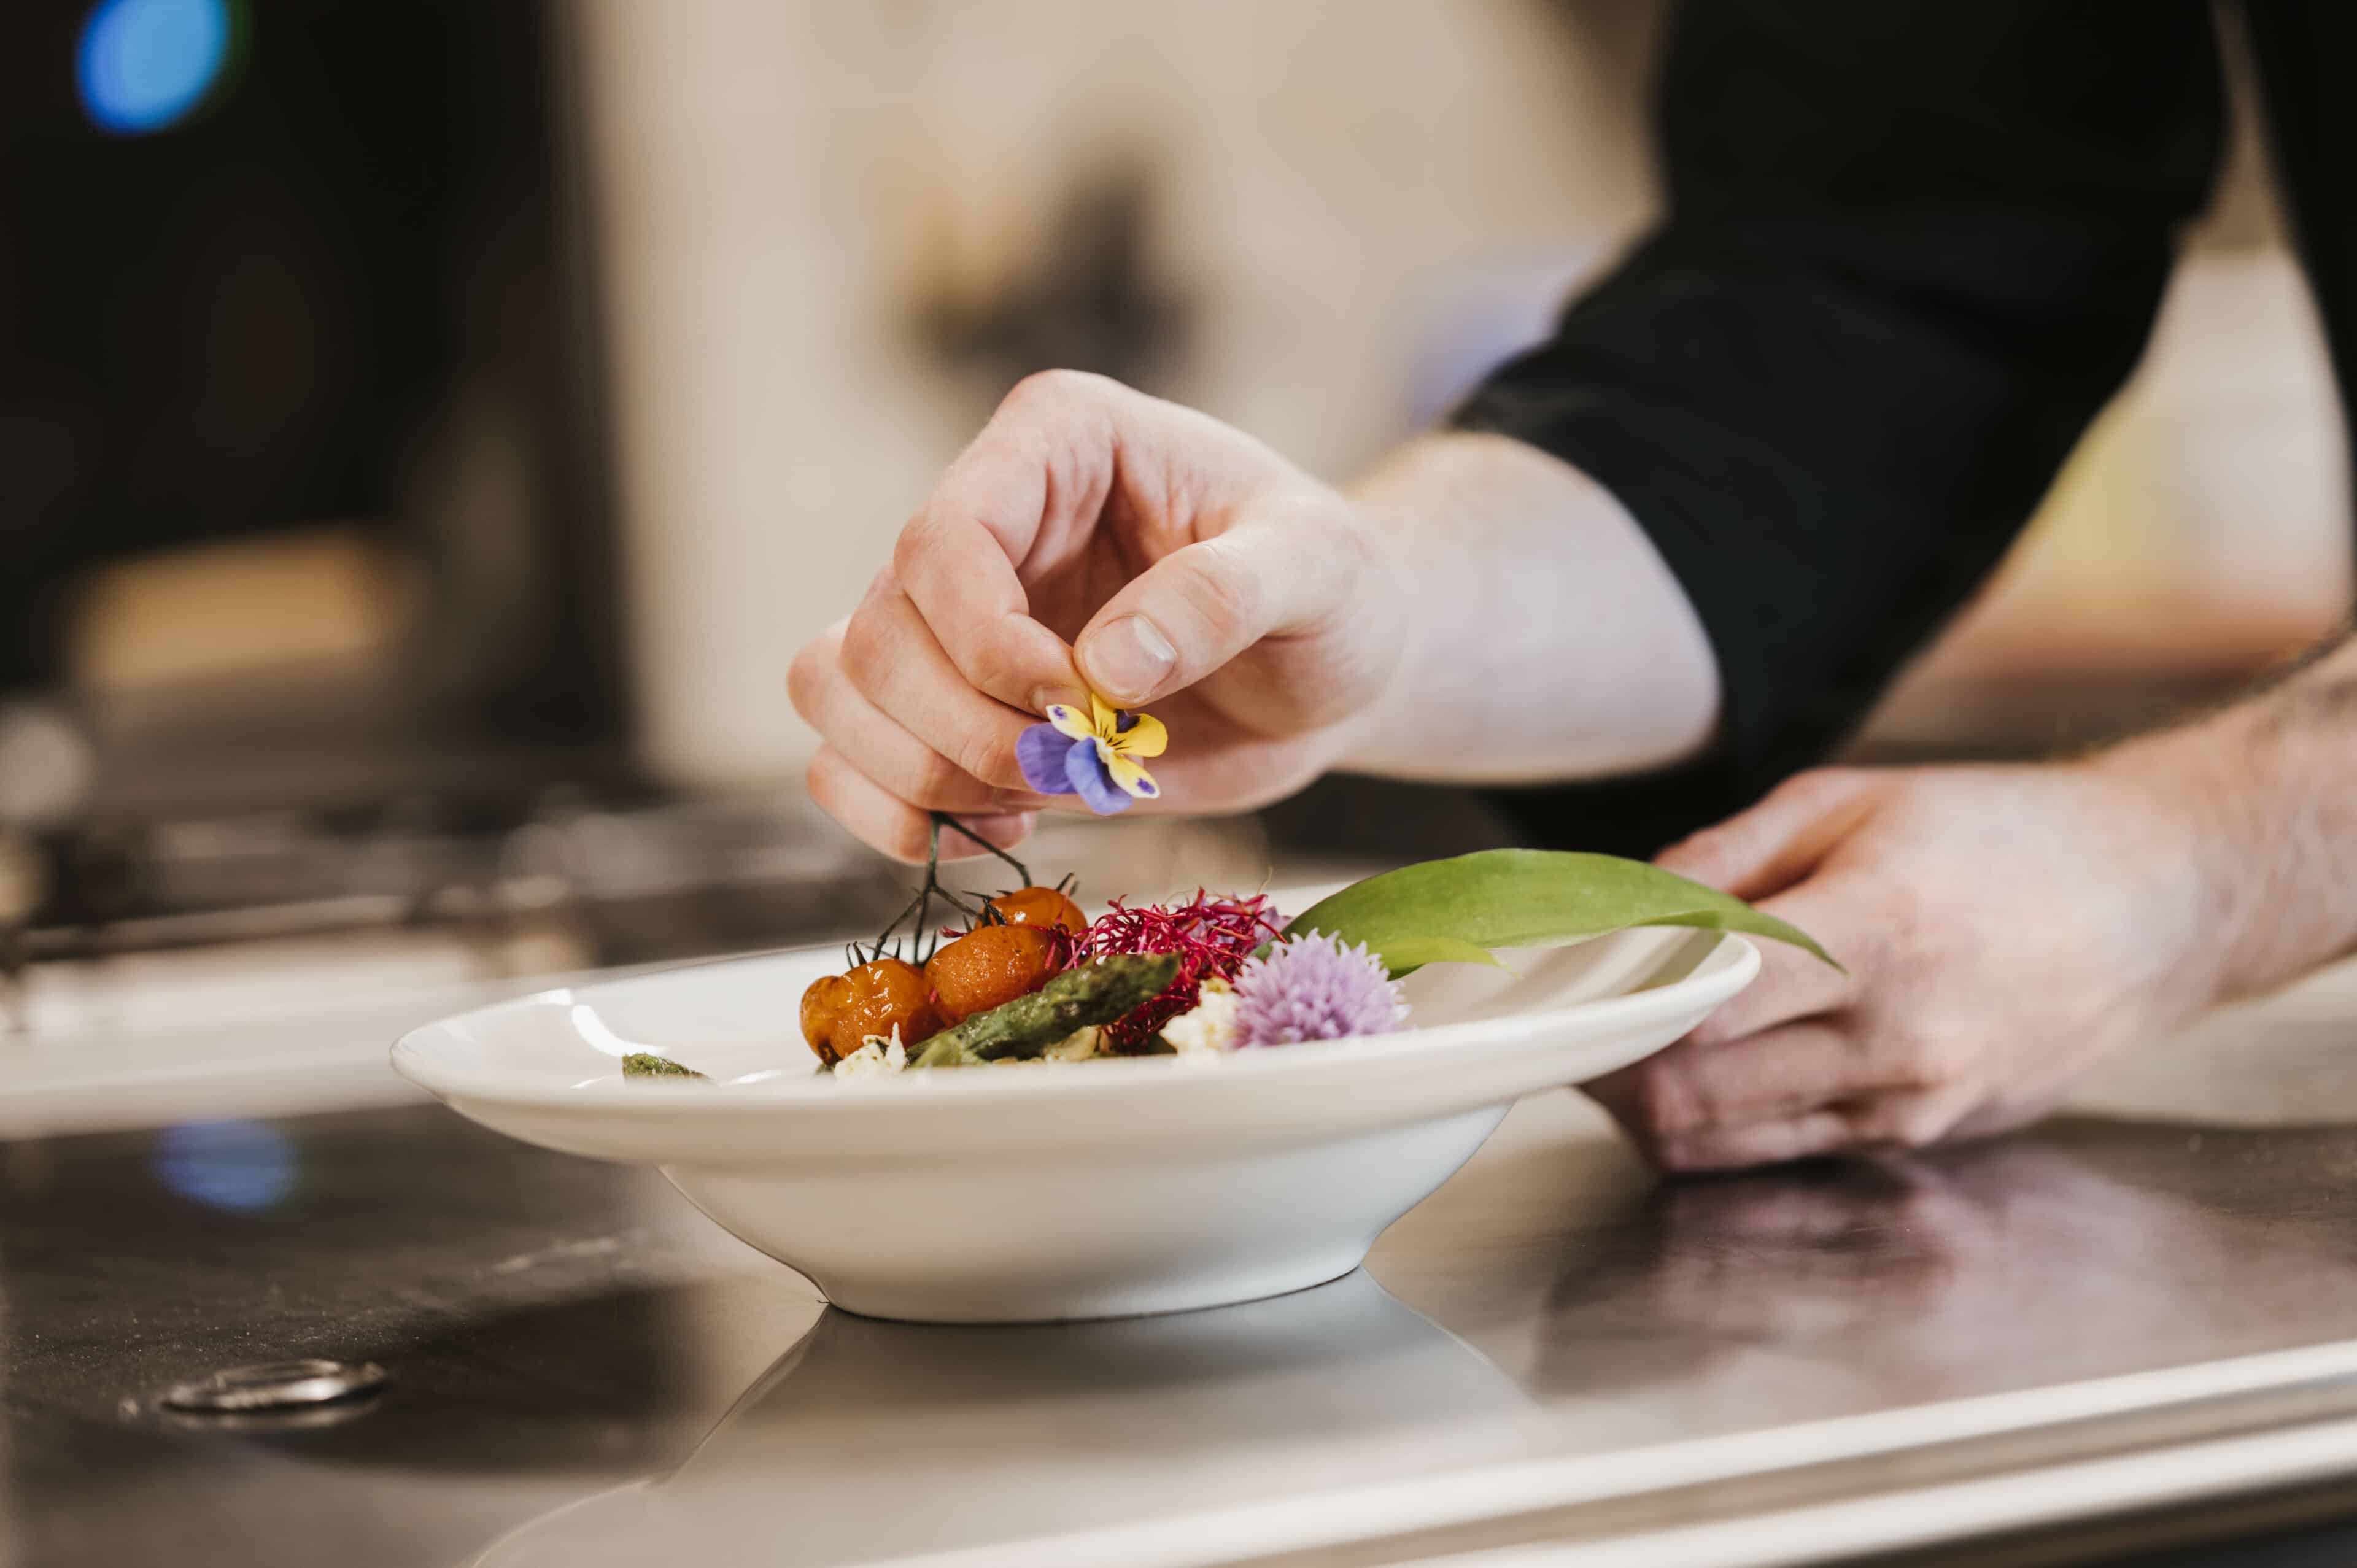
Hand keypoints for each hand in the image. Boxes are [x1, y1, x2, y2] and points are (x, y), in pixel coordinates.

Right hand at [787, 371, 1405, 859]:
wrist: (1331, 667)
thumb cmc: (1333, 592)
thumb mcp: (1315, 571)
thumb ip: (1221, 596)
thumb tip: (1109, 666)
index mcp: (1056, 444)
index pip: (943, 538)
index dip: (987, 643)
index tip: (1080, 707)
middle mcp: (982, 519)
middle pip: (879, 632)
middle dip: (966, 729)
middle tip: (1077, 765)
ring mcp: (953, 615)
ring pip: (836, 690)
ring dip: (919, 773)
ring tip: (1034, 800)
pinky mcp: (949, 699)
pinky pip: (845, 756)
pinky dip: (894, 812)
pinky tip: (998, 829)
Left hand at [1584, 762, 2219, 1170]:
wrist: (2156, 902)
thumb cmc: (2002, 834)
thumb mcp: (1851, 800)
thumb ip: (1723, 859)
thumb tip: (1621, 904)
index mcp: (1879, 931)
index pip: (1702, 997)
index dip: (1610, 995)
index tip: (1554, 976)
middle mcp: (1896, 1034)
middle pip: (1690, 1090)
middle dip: (1602, 1063)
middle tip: (1561, 1019)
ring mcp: (1909, 1100)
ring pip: (1718, 1140)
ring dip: (1641, 1104)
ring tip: (1609, 1043)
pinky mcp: (1918, 1135)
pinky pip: (1774, 1152)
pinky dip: (1708, 1125)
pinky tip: (1686, 1071)